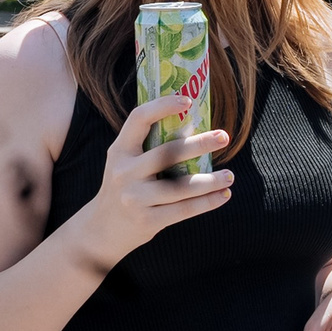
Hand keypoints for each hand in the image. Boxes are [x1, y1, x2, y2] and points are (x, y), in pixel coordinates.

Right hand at [71, 97, 233, 266]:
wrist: (101, 230)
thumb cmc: (125, 189)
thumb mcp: (125, 164)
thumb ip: (148, 148)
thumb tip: (194, 127)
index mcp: (120, 151)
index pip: (139, 119)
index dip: (162, 105)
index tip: (187, 100)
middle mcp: (124, 172)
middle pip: (167, 153)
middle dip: (199, 144)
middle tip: (224, 137)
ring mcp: (134, 198)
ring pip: (180, 187)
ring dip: (210, 180)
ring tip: (230, 175)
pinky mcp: (146, 220)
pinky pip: (183, 210)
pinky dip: (207, 202)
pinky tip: (223, 196)